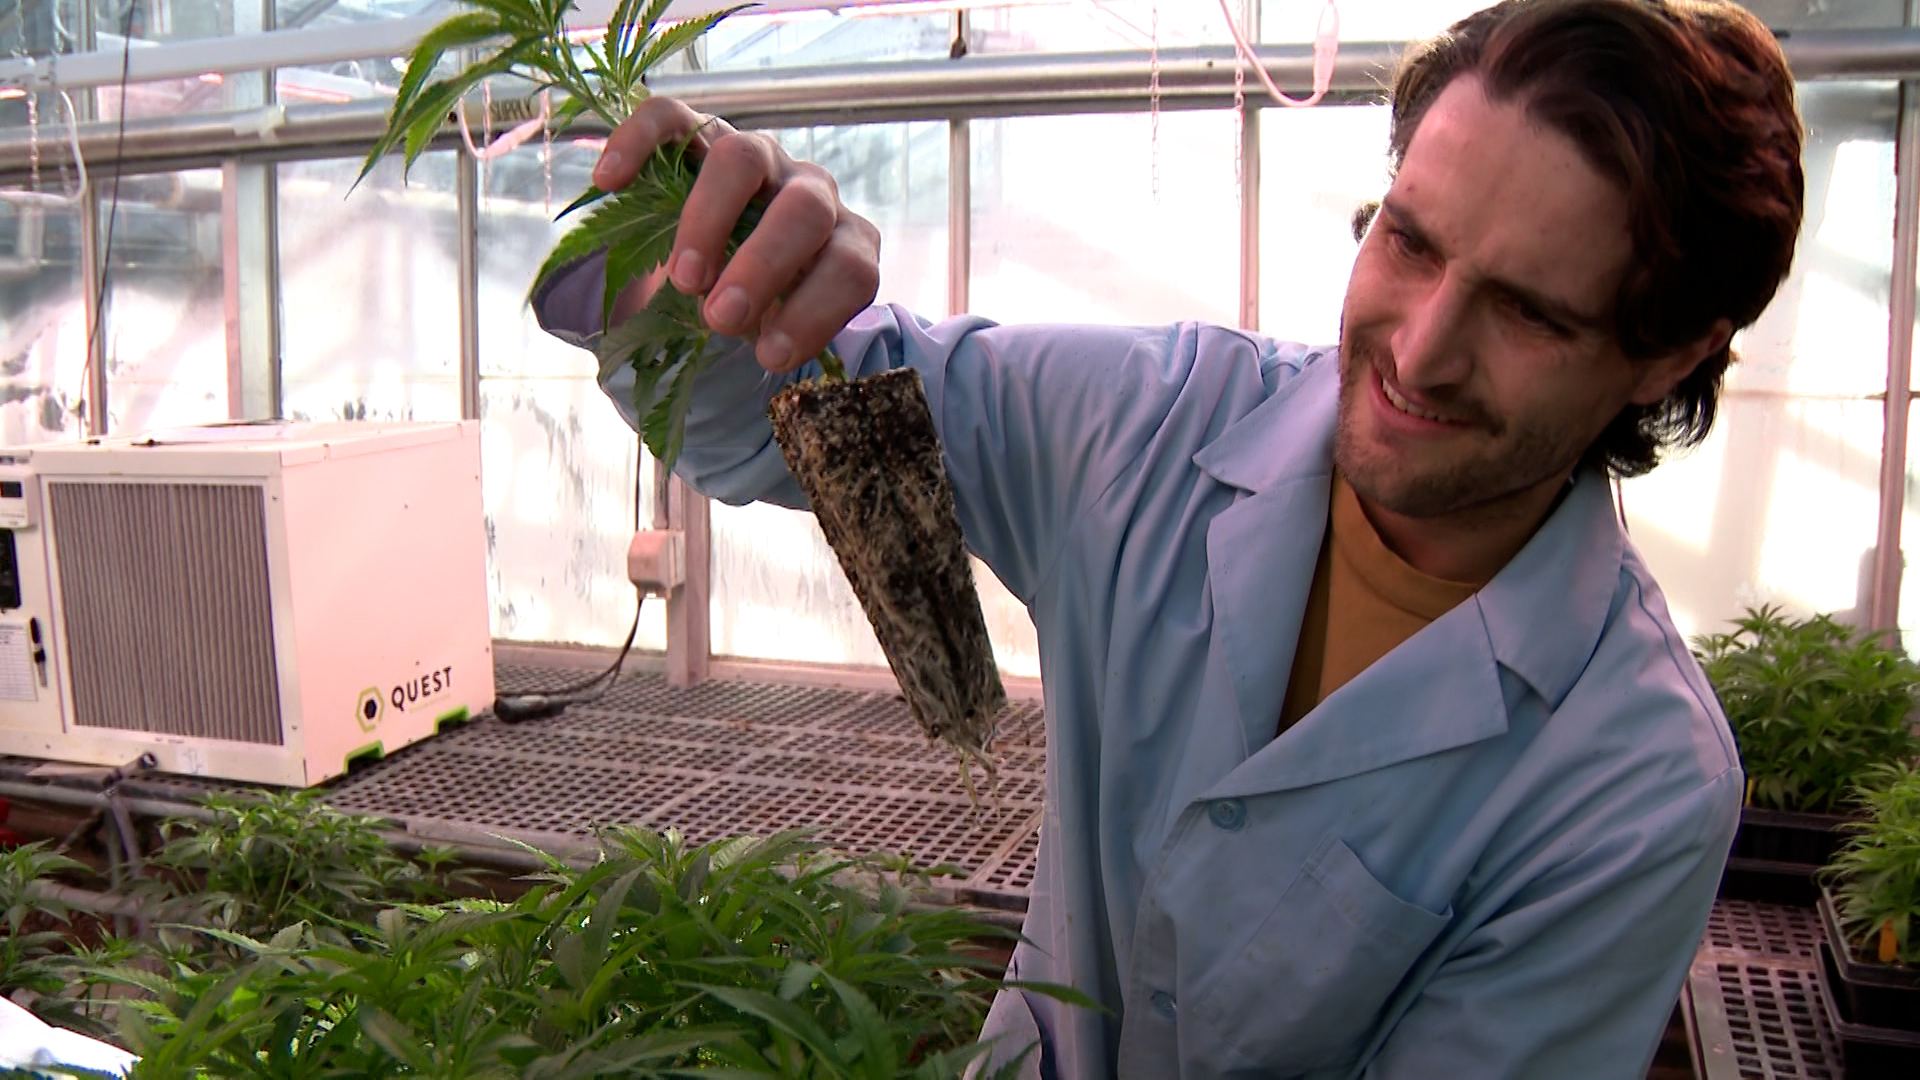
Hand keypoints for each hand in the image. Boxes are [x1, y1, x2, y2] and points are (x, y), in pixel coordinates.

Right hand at [592, 96, 881, 373]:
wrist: (737, 252)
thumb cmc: (766, 299)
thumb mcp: (780, 322)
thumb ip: (776, 328)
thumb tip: (760, 345)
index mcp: (843, 242)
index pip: (850, 268)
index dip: (816, 312)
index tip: (770, 357)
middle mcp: (810, 191)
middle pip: (805, 210)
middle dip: (763, 266)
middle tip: (719, 318)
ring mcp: (760, 155)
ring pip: (743, 159)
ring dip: (710, 220)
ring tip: (683, 279)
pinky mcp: (702, 131)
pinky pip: (671, 118)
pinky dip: (638, 143)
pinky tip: (608, 181)